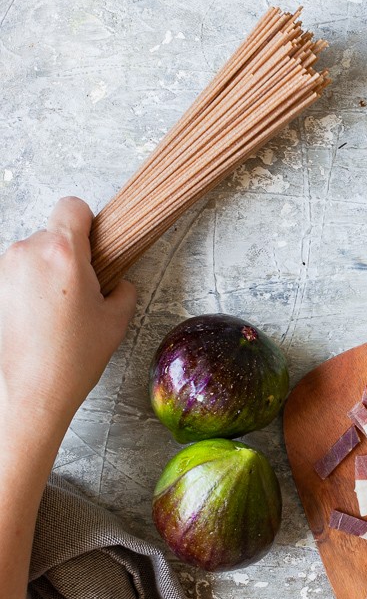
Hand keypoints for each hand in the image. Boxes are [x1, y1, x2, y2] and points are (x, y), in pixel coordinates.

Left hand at [0, 197, 136, 462]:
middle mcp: (27, 252)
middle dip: (69, 254)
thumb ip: (122, 289)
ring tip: (60, 310)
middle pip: (53, 233)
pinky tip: (41, 317)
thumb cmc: (73, 358)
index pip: (73, 206)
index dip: (87, 222)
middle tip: (83, 290)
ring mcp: (5, 270)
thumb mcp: (116, 320)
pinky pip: (19, 275)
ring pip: (34, 254)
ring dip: (48, 271)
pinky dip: (31, 288)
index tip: (94, 244)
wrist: (33, 392)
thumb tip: (118, 282)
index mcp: (62, 252)